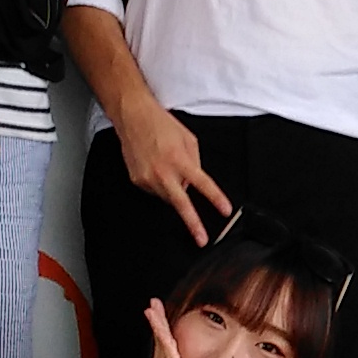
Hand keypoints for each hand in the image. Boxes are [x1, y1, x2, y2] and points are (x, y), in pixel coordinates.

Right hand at [113, 99, 230, 244]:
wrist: (133, 117)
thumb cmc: (161, 125)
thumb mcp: (188, 140)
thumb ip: (195, 163)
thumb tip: (194, 183)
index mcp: (180, 160)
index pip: (203, 184)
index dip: (215, 199)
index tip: (225, 211)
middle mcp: (163, 172)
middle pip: (181, 204)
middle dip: (192, 224)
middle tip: (201, 239)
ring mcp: (148, 178)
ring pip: (168, 197)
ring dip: (174, 190)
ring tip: (168, 168)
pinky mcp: (137, 181)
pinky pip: (155, 191)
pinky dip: (160, 184)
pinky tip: (156, 168)